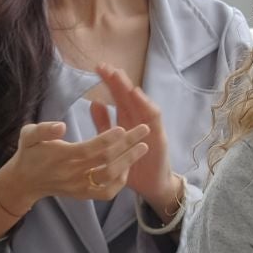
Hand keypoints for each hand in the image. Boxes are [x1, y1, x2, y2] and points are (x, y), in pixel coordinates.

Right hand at [0, 119, 148, 211]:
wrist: (25, 182)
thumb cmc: (29, 153)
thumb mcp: (28, 135)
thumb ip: (43, 130)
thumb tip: (61, 126)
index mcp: (62, 157)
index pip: (90, 149)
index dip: (108, 139)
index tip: (123, 127)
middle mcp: (73, 173)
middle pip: (106, 161)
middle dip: (128, 145)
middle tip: (145, 130)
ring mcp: (79, 186)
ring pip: (110, 178)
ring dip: (128, 162)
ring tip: (143, 147)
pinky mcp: (83, 194)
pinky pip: (106, 193)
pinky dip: (120, 182)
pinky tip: (128, 167)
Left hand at [90, 63, 180, 215]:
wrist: (152, 186)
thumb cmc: (131, 164)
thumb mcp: (112, 144)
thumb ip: (103, 124)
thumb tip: (93, 102)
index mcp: (127, 120)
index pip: (117, 97)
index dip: (108, 83)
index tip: (97, 69)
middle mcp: (139, 120)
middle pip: (128, 95)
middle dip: (117, 80)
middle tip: (104, 66)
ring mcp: (150, 126)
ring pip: (140, 102)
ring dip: (129, 88)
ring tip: (118, 75)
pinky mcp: (159, 136)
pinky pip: (153, 117)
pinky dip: (145, 104)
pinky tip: (136, 94)